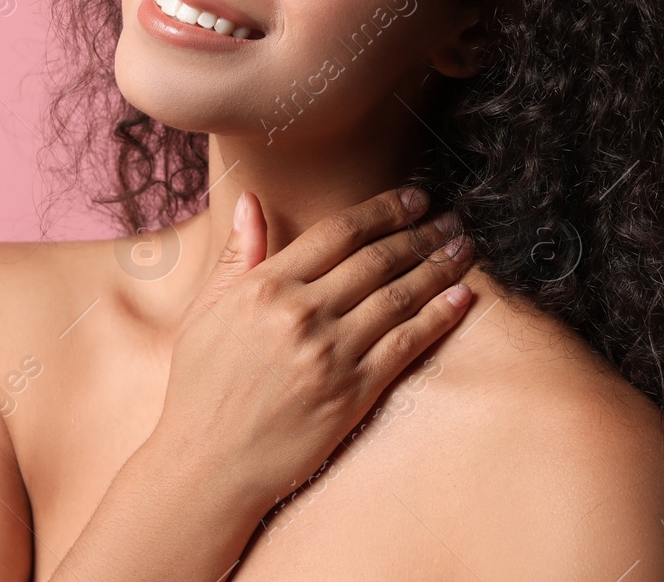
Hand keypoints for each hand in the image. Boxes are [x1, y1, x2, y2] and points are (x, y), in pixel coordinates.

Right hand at [152, 188, 473, 508]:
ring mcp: (330, 354)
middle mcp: (301, 314)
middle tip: (449, 218)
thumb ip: (237, 255)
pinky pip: (406, 344)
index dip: (384, 209)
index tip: (413, 198)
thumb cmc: (201, 387)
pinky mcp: (352, 393)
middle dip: (420, 233)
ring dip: (438, 267)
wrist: (207, 465)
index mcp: (266, 287)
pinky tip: (460, 297)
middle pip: (377, 259)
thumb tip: (252, 199)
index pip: (338, 232)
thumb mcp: (205, 312)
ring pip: (398, 296)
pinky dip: (438, 317)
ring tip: (462, 248)